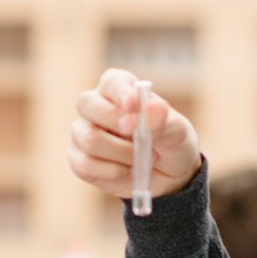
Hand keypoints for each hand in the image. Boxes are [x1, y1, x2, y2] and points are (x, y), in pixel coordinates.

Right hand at [69, 68, 201, 201]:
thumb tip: (153, 108)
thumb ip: (163, 121)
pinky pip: (84, 165)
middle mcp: (96, 107)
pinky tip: (127, 171)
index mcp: (120, 89)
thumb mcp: (177, 132)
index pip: (112, 82)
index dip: (120, 92)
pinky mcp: (80, 160)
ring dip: (120, 153)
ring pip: (88, 138)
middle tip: (136, 133)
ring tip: (144, 159)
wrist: (169, 175)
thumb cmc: (171, 143)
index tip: (132, 104)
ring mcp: (84, 133)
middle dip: (111, 120)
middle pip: (86, 104)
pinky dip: (110, 171)